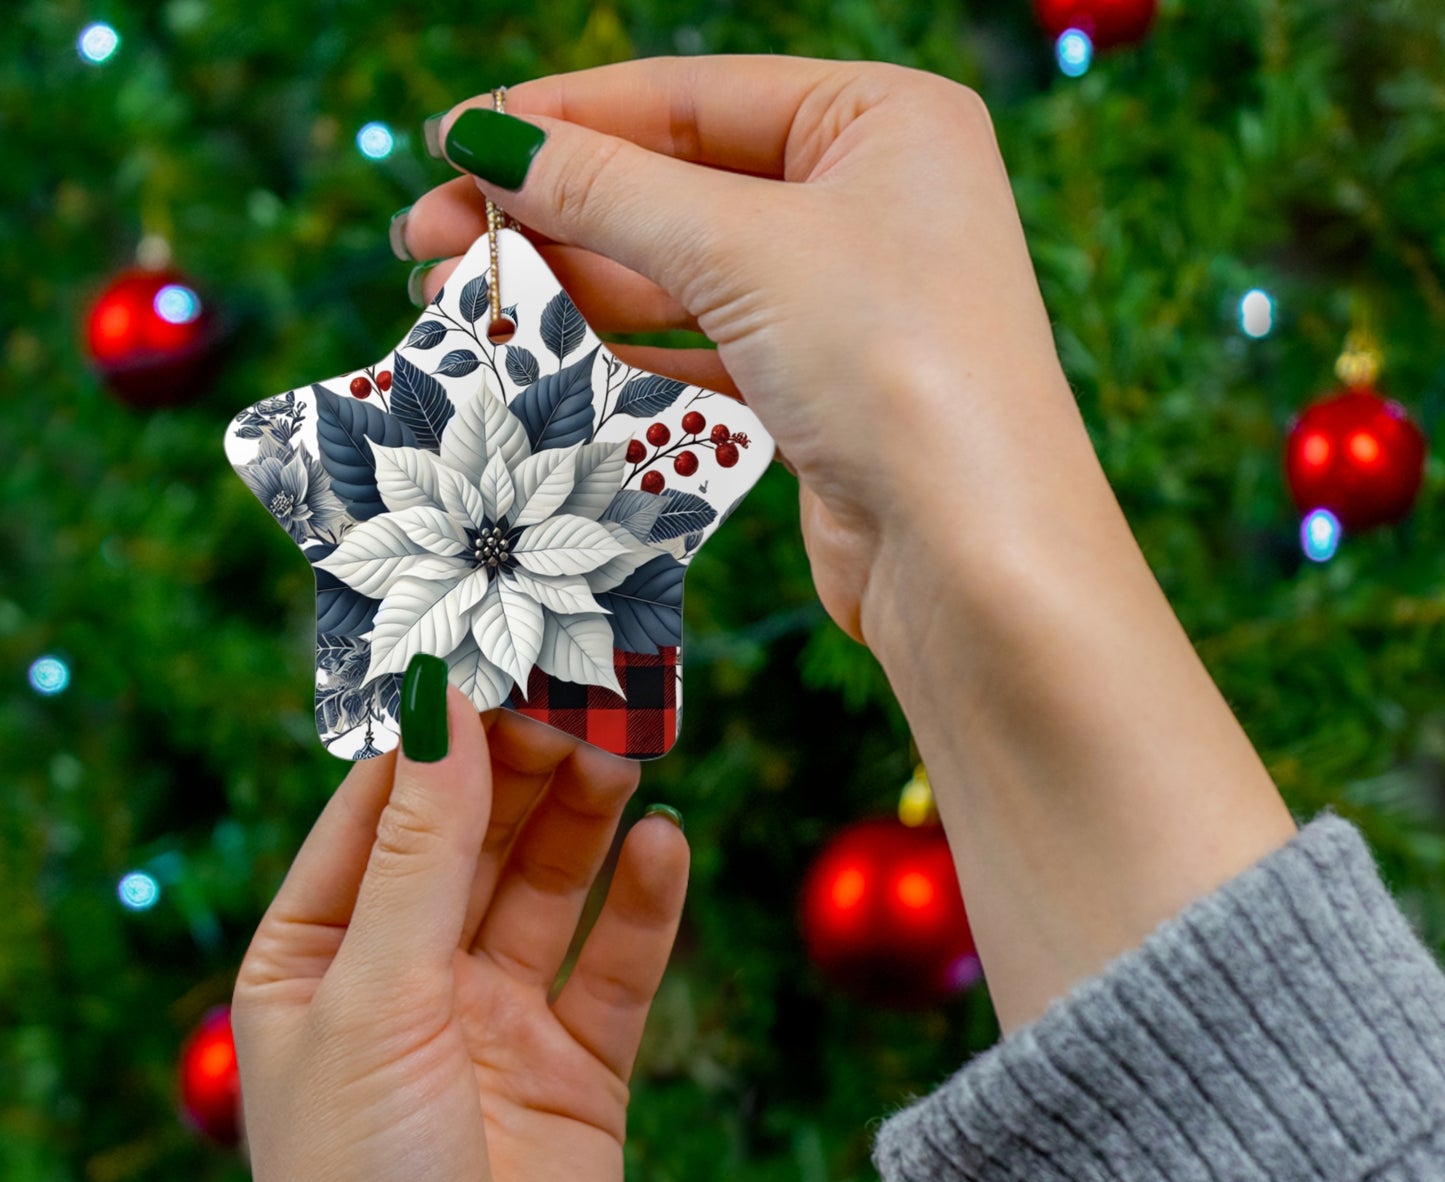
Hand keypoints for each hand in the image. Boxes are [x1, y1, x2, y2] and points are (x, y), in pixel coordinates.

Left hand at [232, 693, 687, 1181]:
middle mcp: (407, 979)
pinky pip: (616, 965)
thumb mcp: (374, 1000)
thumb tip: (437, 707)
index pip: (380, 812)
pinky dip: (644, 905)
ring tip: (627, 747)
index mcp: (318, 959)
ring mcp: (497, 1022)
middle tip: (583, 689)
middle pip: (475, 837)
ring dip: (586, 817)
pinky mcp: (579, 1068)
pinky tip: (667, 846)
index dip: (436, 734)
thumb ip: (418, 853)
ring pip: (549, 886)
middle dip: (524, 764)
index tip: (494, 652)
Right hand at [399, 60, 1294, 1038]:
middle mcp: (870, 200)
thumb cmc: (895, 366)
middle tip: (428, 241)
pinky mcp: (820, 389)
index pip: (689, 96)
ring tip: (458, 300)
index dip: (562, 119)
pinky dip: (621, 348)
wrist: (974, 557)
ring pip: (680, 274)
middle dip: (550, 211)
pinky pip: (701, 347)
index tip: (452, 141)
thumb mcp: (741, 250)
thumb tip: (487, 138)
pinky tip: (542, 352)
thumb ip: (607, 190)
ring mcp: (846, 300)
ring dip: (571, 285)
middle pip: (676, 185)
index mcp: (881, 120)